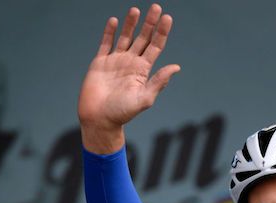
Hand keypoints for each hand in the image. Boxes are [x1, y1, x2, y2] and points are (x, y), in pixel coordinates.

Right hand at [78, 3, 180, 152]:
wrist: (98, 119)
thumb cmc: (122, 113)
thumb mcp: (144, 98)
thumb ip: (158, 82)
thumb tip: (176, 67)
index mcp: (143, 71)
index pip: (155, 47)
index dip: (161, 32)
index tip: (167, 17)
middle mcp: (130, 64)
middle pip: (143, 39)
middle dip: (149, 23)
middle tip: (156, 7)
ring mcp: (115, 62)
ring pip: (125, 37)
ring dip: (131, 24)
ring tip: (136, 10)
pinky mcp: (99, 63)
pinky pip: (105, 44)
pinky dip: (109, 32)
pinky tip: (114, 20)